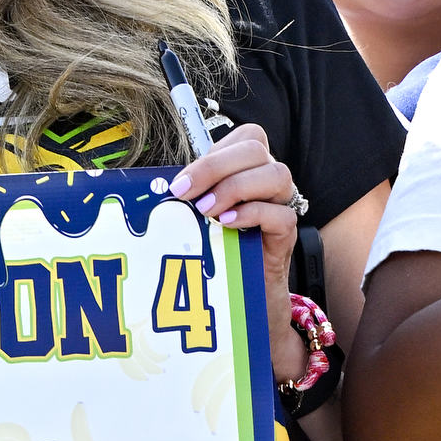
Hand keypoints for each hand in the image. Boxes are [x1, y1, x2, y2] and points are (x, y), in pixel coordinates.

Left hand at [170, 123, 304, 382]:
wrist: (244, 303)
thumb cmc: (219, 255)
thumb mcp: (200, 218)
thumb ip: (191, 195)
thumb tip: (155, 184)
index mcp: (248, 170)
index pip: (246, 137)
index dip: (213, 153)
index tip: (180, 183)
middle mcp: (268, 182)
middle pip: (257, 148)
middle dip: (216, 167)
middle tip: (186, 195)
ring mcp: (281, 207)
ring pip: (277, 173)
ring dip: (235, 187)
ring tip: (207, 212)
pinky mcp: (286, 237)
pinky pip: (281, 214)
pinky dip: (252, 214)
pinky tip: (226, 225)